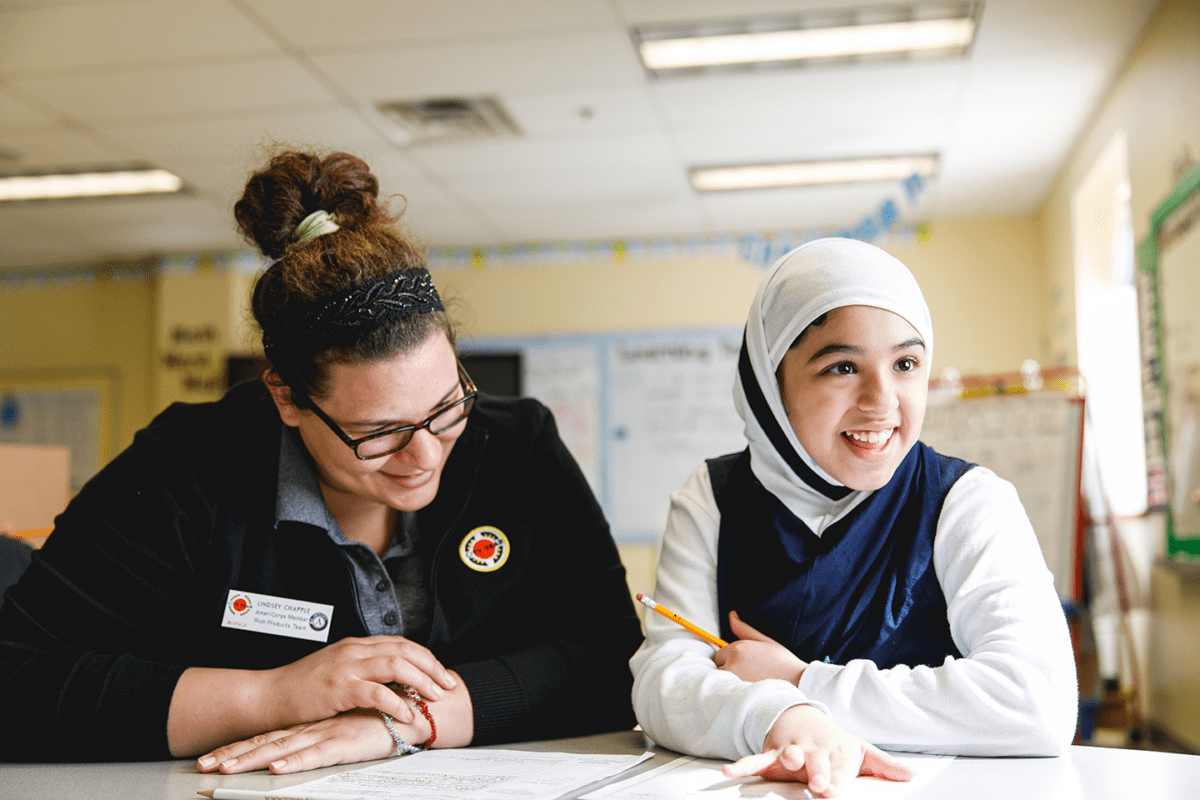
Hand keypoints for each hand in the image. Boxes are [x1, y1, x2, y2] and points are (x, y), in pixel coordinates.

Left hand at [196, 707, 414, 774]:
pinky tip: (278, 769)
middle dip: (233, 754)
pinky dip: (296, 763)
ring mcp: (328, 733)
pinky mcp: (346, 742)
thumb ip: (328, 737)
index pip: (269, 736)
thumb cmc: (385, 723)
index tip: (212, 759)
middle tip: (203, 766)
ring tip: (225, 771)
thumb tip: (305, 750)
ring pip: (283, 748)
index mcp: (312, 725)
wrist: (415, 714)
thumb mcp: (349, 732)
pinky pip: (317, 754)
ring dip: (252, 760)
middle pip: (267, 741)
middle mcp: (314, 727)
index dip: (240, 746)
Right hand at [263, 636, 456, 727]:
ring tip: (435, 697)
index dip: (426, 657)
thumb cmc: (303, 689)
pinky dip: (397, 702)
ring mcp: (346, 667)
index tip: (441, 673)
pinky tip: (408, 713)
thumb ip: (364, 670)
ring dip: (421, 681)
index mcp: (356, 645)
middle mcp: (354, 651)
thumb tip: (395, 680)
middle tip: (448, 685)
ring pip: (396, 665)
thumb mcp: (337, 670)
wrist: (269, 696)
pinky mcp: (338, 688)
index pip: (401, 643)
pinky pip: (376, 692)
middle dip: (432, 667)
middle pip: (405, 650)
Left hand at [713, 611, 806, 684]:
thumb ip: (743, 629)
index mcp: (737, 649)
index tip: (743, 663)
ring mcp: (734, 682)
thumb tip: (731, 615)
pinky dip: (733, 693)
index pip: (719, 654)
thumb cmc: (783, 662)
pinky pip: (727, 693)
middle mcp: (732, 665)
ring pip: (721, 681)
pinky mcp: (737, 696)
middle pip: (718, 668)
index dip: (729, 658)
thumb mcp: (764, 640)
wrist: (798, 683)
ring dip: (729, 681)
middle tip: (747, 673)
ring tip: (748, 682)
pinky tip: (748, 692)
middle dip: (727, 669)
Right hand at [722, 705, 912, 797]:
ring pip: (789, 753)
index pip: (840, 769)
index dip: (838, 779)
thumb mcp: (860, 751)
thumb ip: (885, 767)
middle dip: (817, 770)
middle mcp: (814, 750)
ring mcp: (792, 748)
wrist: (802, 715)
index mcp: (838, 751)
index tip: (835, 789)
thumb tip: (914, 776)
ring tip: (789, 760)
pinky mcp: (772, 752)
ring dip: (790, 757)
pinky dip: (743, 765)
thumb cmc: (833, 741)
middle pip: (816, 761)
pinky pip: (756, 759)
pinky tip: (730, 773)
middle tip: (819, 783)